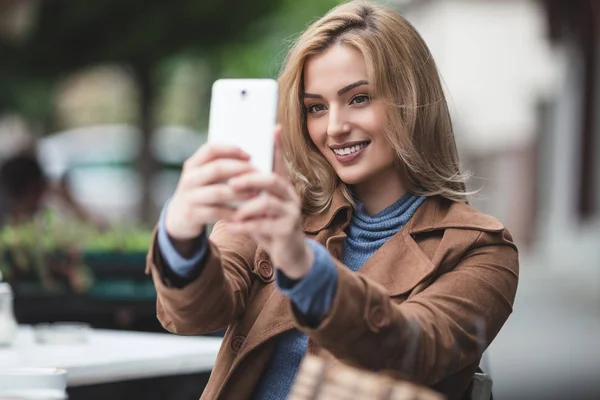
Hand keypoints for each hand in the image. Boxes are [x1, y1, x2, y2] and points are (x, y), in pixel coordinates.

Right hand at [165, 143, 257, 243]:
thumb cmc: (201, 193)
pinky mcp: (192, 215)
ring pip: (218, 192)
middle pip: (216, 169)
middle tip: (258, 175)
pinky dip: (233, 212)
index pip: (211, 149)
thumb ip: (219, 168)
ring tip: (256, 193)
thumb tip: (251, 159)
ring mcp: (189, 197)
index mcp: (192, 165)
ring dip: (240, 192)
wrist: (179, 218)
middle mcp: (188, 179)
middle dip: (240, 170)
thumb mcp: (203, 178)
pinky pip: (217, 212)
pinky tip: (246, 212)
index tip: (250, 156)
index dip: (231, 150)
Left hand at [227, 126, 313, 278]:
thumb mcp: (260, 207)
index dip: (278, 146)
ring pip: (268, 203)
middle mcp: (290, 196)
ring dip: (246, 206)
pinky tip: (232, 227)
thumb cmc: (270, 226)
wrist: (288, 254)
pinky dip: (245, 226)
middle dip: (250, 179)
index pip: (280, 163)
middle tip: (231, 183)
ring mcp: (291, 213)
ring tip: (231, 212)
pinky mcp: (288, 230)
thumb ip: (252, 192)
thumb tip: (230, 175)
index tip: (274, 128)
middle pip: (273, 180)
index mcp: (283, 187)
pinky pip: (265, 225)